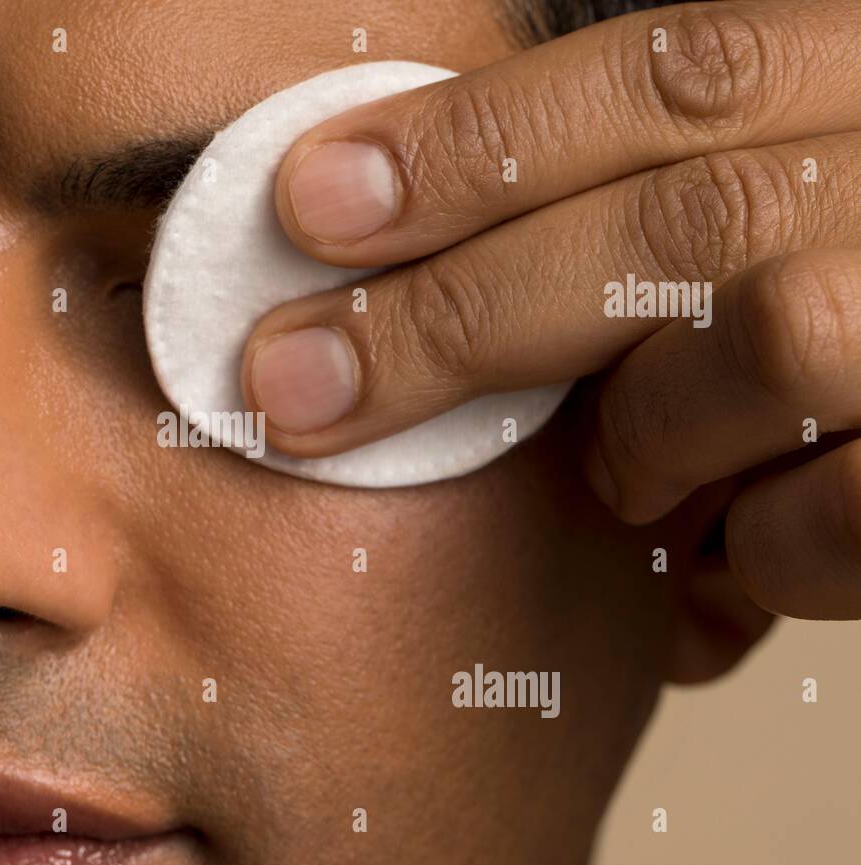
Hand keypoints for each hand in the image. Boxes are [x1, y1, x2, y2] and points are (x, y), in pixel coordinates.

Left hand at [240, 0, 860, 619]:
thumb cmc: (858, 293)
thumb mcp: (782, 205)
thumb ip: (644, 214)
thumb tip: (414, 249)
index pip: (669, 69)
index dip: (473, 137)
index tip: (308, 200)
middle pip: (673, 217)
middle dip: (453, 314)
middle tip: (296, 380)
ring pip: (766, 344)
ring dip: (642, 438)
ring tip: (625, 483)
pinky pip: (830, 519)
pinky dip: (747, 558)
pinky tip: (733, 557)